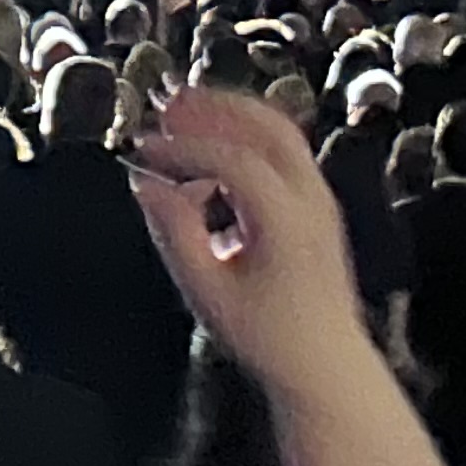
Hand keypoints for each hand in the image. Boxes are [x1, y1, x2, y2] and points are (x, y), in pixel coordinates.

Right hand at [125, 88, 365, 401]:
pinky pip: (284, 155)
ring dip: (231, 115)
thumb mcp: (207, 290)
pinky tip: (208, 156)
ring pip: (279, 134)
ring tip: (184, 111)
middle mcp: (311, 200)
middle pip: (267, 126)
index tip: (141, 149)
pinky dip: (246, 139)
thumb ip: (175, 231)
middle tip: (165, 100)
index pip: (231, 159)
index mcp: (287, 220)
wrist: (325, 365)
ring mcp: (320, 201)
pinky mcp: (317, 208)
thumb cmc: (266, 336)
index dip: (182, 148)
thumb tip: (145, 185)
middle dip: (213, 107)